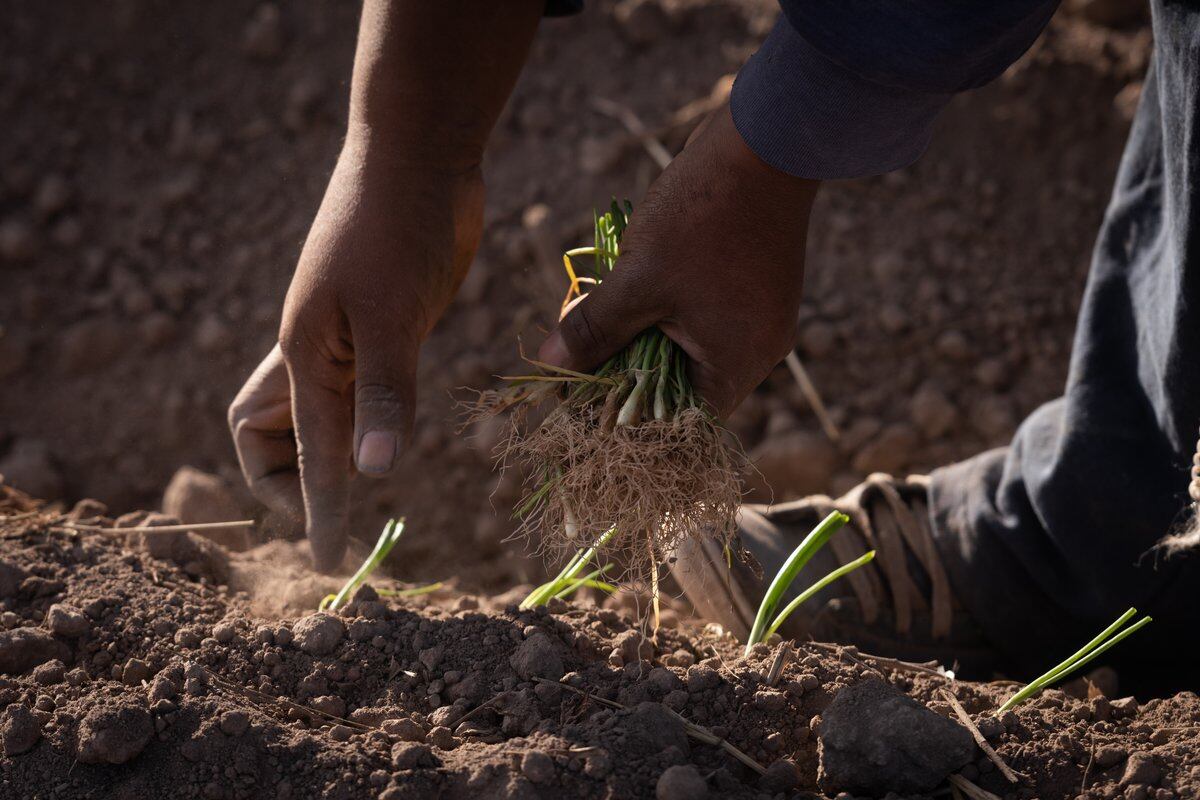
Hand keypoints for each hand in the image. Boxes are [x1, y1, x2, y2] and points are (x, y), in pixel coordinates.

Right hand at [229, 142, 483, 570]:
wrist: (416, 157)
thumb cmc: (396, 227)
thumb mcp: (394, 315)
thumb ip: (385, 394)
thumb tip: (372, 475)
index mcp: (303, 357)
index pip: (305, 455)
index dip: (315, 510)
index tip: (329, 562)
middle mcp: (315, 355)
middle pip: (277, 439)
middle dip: (292, 481)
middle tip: (336, 513)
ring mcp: (347, 340)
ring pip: (316, 415)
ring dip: (326, 452)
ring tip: (358, 484)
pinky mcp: (383, 327)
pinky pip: (360, 389)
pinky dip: (366, 418)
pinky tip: (387, 430)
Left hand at [538, 103, 818, 416]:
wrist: (765, 141)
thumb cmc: (701, 216)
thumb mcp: (637, 279)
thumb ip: (594, 329)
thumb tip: (551, 365)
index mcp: (737, 363)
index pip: (679, 423)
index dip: (628, 416)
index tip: (584, 398)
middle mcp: (758, 351)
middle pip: (683, 389)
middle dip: (630, 372)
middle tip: (583, 351)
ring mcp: (763, 318)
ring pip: (692, 349)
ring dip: (647, 338)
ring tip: (604, 314)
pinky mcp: (760, 288)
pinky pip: (708, 319)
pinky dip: (671, 313)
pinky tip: (639, 287)